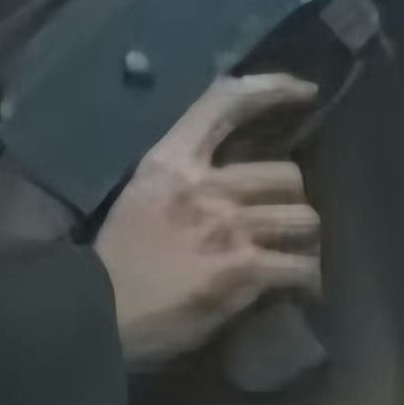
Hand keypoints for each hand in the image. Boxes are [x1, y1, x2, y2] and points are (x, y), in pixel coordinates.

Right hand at [91, 73, 323, 371]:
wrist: (96, 316)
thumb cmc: (114, 261)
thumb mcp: (141, 194)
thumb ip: (181, 174)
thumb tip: (226, 170)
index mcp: (172, 160)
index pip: (228, 102)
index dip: (273, 88)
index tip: (304, 90)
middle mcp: (207, 185)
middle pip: (287, 174)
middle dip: (291, 201)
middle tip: (284, 222)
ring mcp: (229, 227)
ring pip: (303, 220)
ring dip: (303, 241)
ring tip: (295, 256)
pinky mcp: (243, 271)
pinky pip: (301, 268)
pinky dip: (306, 282)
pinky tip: (300, 291)